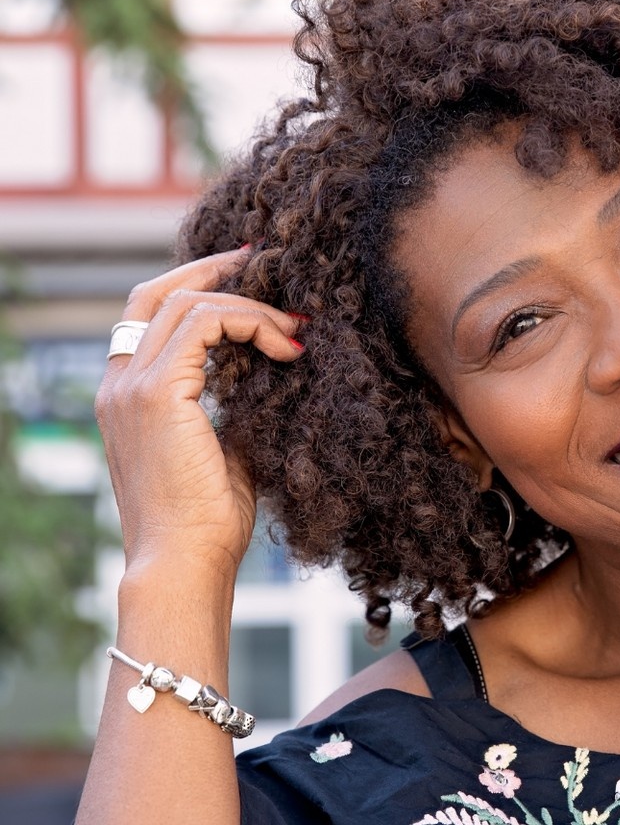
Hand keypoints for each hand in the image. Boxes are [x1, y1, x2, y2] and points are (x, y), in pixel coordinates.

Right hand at [94, 248, 305, 576]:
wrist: (185, 563)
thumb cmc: (209, 525)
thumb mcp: (225, 452)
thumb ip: (234, 406)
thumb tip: (274, 371)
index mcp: (126, 397)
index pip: (150, 315)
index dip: (197, 286)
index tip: (251, 279)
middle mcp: (118, 385)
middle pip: (158, 293)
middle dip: (216, 270)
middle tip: (266, 261)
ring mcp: (132, 386)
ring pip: (187, 303)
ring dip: (251, 306)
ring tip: (297, 328)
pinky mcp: (155, 393)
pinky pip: (205, 323)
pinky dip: (251, 323)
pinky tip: (288, 347)